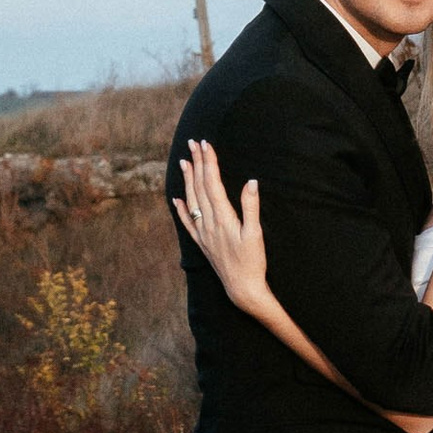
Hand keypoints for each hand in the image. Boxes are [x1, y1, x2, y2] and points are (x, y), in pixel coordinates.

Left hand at [172, 139, 271, 313]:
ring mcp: (203, 233)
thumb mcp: (256, 234)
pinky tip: (175, 198)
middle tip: (193, 143)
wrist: (242, 289)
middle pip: (200, 187)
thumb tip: (251, 181)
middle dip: (197, 163)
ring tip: (184, 162)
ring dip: (188, 180)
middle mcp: (208, 222)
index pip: (212, 183)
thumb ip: (251, 207)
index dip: (209, 162)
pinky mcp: (202, 243)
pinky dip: (180, 208)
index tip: (205, 144)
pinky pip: (187, 222)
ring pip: (191, 200)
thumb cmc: (253, 262)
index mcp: (222, 217)